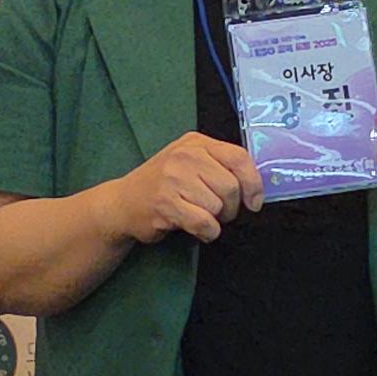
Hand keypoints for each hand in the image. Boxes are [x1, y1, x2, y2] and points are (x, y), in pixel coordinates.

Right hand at [110, 134, 262, 246]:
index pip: (238, 157)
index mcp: (196, 143)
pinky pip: (204, 223)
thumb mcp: (190, 163)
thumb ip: (219, 166)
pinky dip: (207, 232)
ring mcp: (173, 178)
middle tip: (218, 213)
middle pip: (231, 187)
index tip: (254, 202)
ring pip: (218, 207)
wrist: (122, 203)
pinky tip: (198, 229)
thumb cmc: (163, 185)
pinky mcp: (165, 203)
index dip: (253, 183)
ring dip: (215, 221)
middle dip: (231, 208)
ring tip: (199, 216)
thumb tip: (254, 188)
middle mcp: (185, 156)